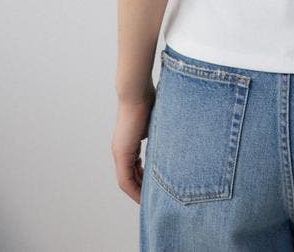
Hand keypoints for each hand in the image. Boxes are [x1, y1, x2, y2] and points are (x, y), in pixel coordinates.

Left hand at [111, 88, 155, 202]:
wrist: (137, 91)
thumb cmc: (149, 101)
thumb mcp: (156, 124)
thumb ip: (159, 136)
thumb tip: (174, 142)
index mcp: (129, 143)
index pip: (134, 169)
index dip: (143, 181)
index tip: (155, 188)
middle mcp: (121, 150)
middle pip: (129, 178)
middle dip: (141, 189)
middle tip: (154, 199)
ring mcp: (119, 152)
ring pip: (126, 181)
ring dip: (137, 191)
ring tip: (150, 200)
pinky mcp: (121, 153)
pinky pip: (125, 179)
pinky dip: (134, 188)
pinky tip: (144, 195)